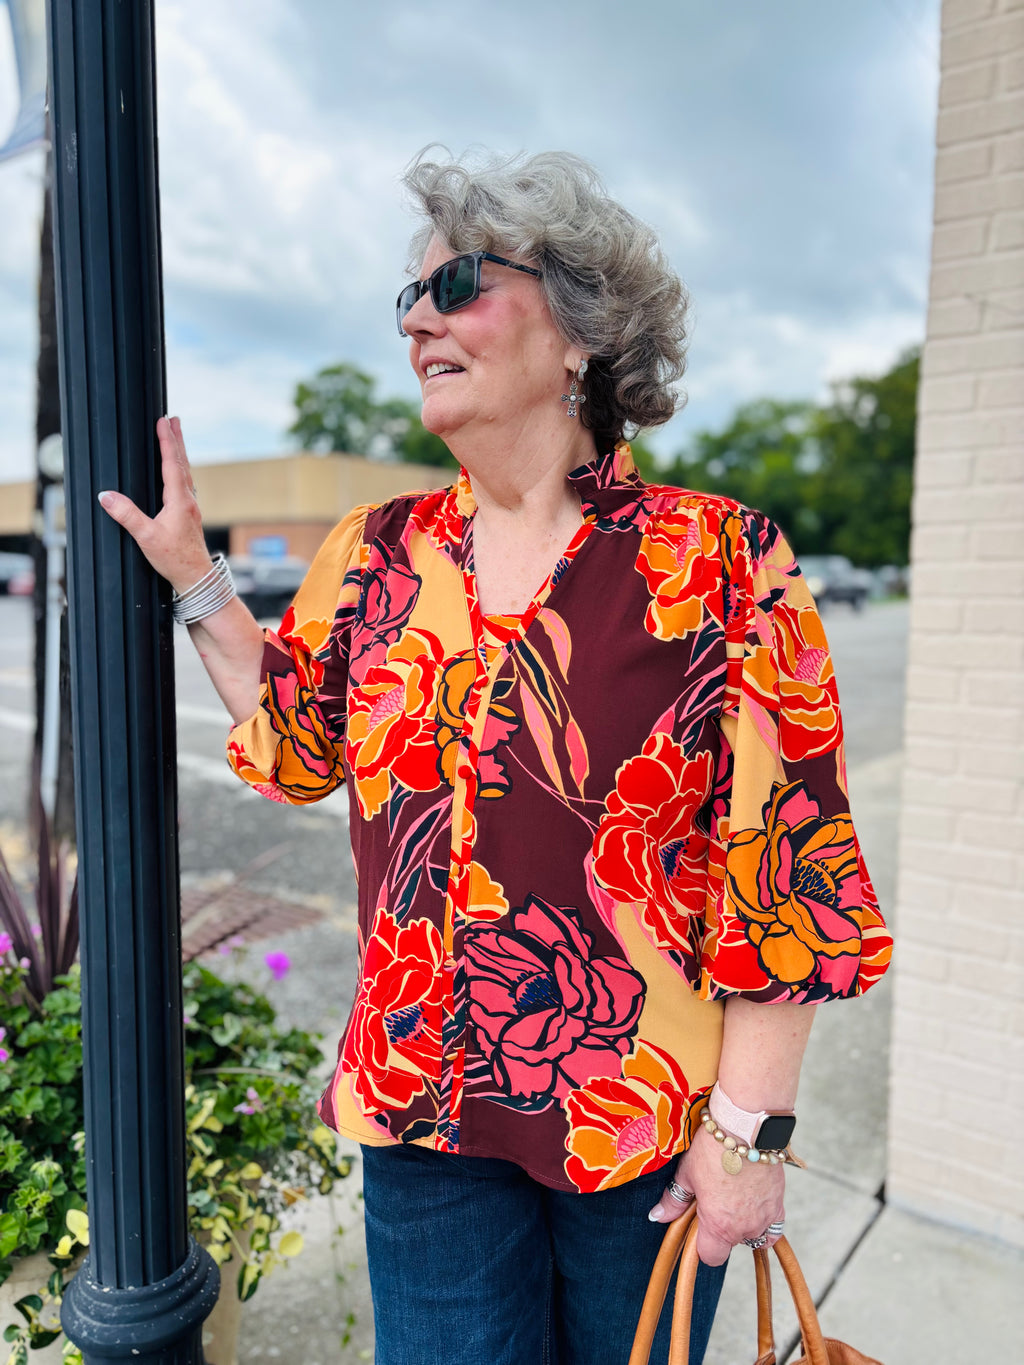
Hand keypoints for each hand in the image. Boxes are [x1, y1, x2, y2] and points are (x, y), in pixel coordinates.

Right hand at [98, 416, 212, 594]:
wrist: (196, 577)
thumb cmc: (174, 559)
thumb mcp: (146, 537)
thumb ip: (126, 515)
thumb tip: (105, 496)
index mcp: (179, 500)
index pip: (172, 464)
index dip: (166, 441)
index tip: (163, 421)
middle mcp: (188, 500)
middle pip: (182, 463)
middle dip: (176, 440)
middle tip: (173, 419)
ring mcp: (190, 508)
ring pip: (185, 473)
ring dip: (179, 453)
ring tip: (175, 437)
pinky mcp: (189, 516)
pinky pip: (185, 484)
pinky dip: (180, 470)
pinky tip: (177, 473)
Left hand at [648, 1126, 784, 1266]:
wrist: (746, 1129)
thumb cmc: (714, 1149)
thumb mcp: (687, 1173)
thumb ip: (674, 1200)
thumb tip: (657, 1216)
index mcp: (718, 1225)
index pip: (711, 1257)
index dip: (703, 1246)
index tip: (700, 1227)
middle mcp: (744, 1228)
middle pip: (732, 1243)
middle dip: (724, 1229)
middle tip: (717, 1201)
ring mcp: (764, 1218)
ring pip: (753, 1235)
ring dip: (744, 1224)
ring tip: (735, 1198)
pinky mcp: (779, 1205)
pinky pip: (774, 1226)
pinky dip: (765, 1221)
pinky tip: (755, 1203)